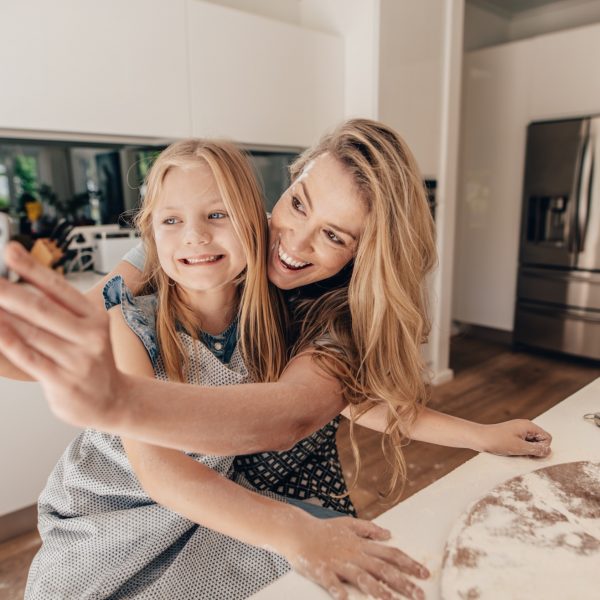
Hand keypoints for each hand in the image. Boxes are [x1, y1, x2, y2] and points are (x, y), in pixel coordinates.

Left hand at [0, 242, 121, 426]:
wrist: (113, 401)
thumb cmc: (92, 362)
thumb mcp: (88, 332)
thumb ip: (60, 313)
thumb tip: (19, 290)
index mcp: (95, 317)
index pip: (59, 288)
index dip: (33, 269)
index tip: (10, 251)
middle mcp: (90, 336)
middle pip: (42, 308)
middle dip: (9, 291)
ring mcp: (77, 359)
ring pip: (31, 332)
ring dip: (2, 316)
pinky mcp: (63, 381)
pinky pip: (28, 357)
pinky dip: (7, 342)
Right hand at [282, 513, 428, 599]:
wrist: (298, 530)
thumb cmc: (324, 529)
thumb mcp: (349, 524)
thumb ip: (369, 529)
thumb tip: (389, 534)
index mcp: (361, 544)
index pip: (390, 554)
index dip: (409, 563)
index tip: (424, 573)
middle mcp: (354, 554)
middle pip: (382, 569)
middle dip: (403, 582)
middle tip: (419, 595)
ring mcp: (338, 562)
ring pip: (361, 577)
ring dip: (377, 589)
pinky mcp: (321, 570)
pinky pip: (330, 582)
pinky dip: (337, 589)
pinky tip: (344, 598)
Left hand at [477, 419, 551, 456]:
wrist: (478, 438)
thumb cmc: (497, 441)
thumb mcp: (519, 447)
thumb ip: (536, 450)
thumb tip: (549, 451)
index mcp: (528, 426)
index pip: (547, 438)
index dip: (543, 448)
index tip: (531, 453)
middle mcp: (524, 427)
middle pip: (540, 441)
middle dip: (535, 450)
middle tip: (523, 454)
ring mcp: (518, 431)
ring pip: (531, 444)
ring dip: (527, 451)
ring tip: (516, 453)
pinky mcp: (512, 436)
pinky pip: (523, 445)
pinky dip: (520, 450)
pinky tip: (512, 453)